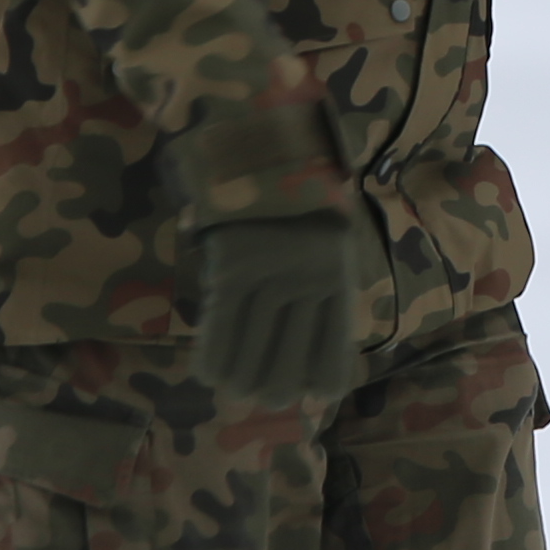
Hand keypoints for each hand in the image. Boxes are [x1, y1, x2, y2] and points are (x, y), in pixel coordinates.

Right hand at [192, 209, 363, 409]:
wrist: (269, 155)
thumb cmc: (301, 207)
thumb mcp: (329, 247)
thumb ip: (324, 293)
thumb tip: (310, 353)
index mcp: (339, 279)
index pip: (334, 350)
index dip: (323, 380)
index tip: (313, 392)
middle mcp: (309, 284)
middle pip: (288, 364)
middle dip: (275, 388)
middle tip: (265, 394)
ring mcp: (270, 277)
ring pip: (251, 352)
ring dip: (240, 379)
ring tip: (235, 388)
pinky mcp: (233, 270)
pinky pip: (221, 327)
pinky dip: (214, 357)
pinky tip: (210, 375)